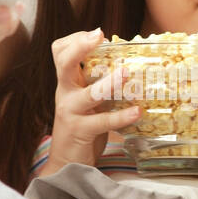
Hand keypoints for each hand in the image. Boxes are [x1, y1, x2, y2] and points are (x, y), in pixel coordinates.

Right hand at [41, 29, 142, 175]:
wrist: (66, 163)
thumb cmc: (83, 128)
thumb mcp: (87, 101)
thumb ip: (98, 83)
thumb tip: (129, 64)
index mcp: (68, 83)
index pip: (60, 51)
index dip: (76, 39)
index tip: (97, 34)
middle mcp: (66, 93)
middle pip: (64, 63)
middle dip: (80, 46)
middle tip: (99, 35)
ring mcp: (71, 112)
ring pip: (89, 93)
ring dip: (110, 82)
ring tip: (127, 73)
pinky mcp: (81, 131)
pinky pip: (102, 121)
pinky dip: (121, 116)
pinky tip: (137, 112)